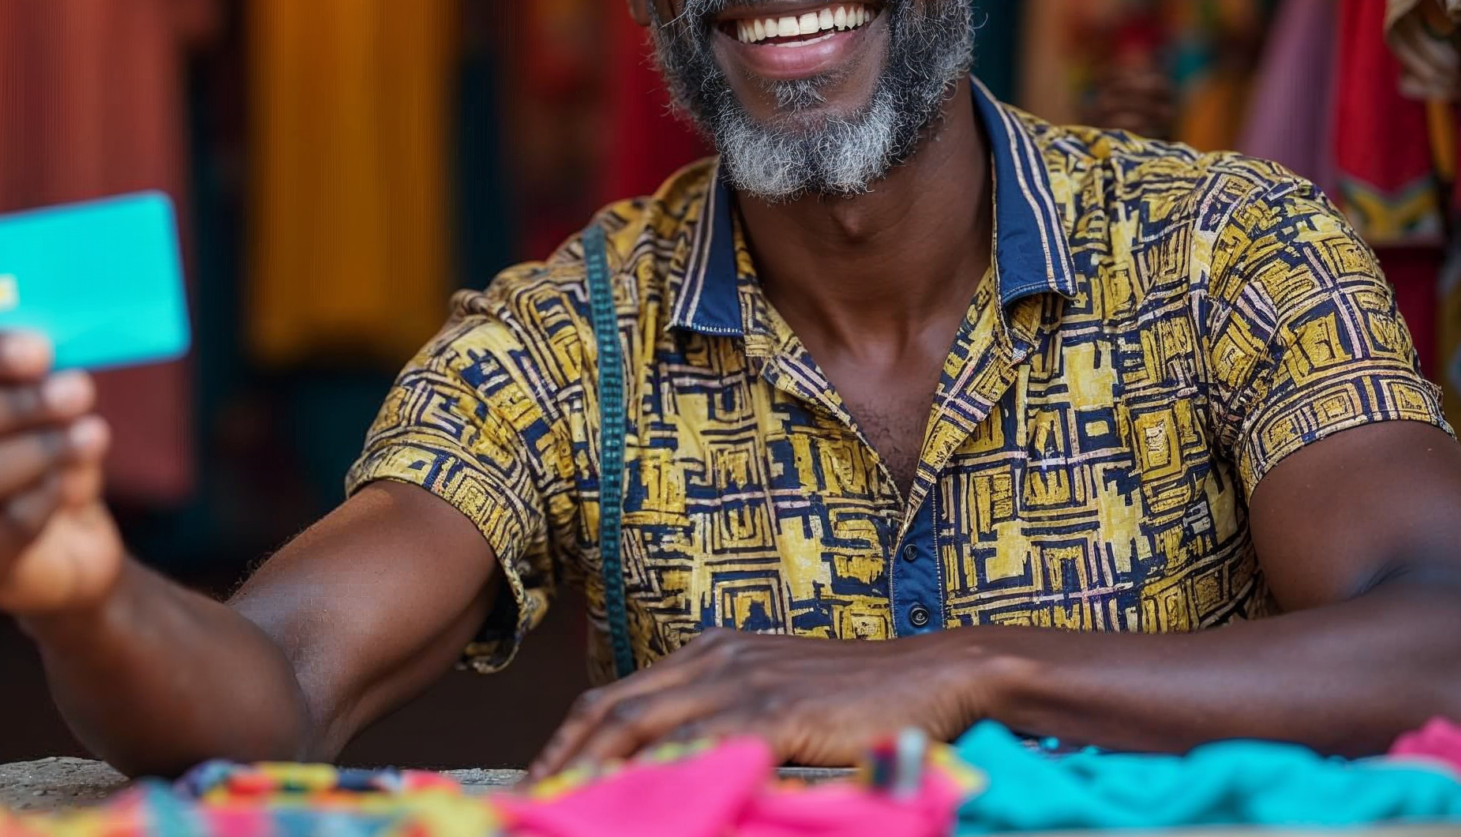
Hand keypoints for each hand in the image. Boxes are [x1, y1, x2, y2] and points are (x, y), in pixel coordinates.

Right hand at [0, 330, 124, 614]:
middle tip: (79, 390)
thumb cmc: (39, 446)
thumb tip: (53, 360)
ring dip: (44, 448)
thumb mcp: (37, 396)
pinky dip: (49, 496)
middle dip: (17, 403)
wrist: (66, 537)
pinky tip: (75, 481)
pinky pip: (6, 526)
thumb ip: (35, 370)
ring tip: (93, 434)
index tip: (40, 351)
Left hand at [530, 628, 1012, 777]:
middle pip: (613, 710)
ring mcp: (744, 681)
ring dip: (592, 773)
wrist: (937, 676)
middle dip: (560, 759)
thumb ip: (727, 719)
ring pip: (641, 728)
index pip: (616, 696)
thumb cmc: (863, 697)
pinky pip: (700, 748)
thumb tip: (677, 767)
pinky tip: (636, 807)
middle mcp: (717, 658)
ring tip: (556, 810)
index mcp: (712, 651)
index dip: (568, 740)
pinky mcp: (775, 711)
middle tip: (522, 803)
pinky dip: (659, 779)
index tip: (535, 780)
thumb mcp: (780, 698)